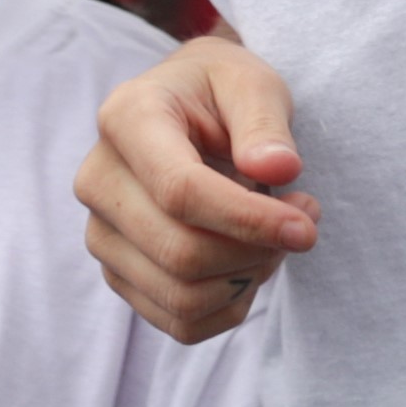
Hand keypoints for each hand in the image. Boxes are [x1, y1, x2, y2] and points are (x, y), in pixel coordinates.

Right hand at [76, 34, 313, 340]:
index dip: (248, 220)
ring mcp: (101, 234)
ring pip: (181, 297)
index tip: (306, 227)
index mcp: (126, 119)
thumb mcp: (252, 83)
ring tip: (275, 238)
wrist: (186, 107)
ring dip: (247, 280)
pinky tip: (249, 263)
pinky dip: (229, 306)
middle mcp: (98, 180)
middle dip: (256, 251)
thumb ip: (265, 123)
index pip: (180, 191)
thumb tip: (279, 171)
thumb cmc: (221, 90)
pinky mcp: (118, 273)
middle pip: (180, 252)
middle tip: (301, 221)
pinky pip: (179, 322)